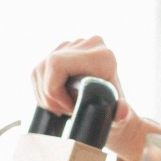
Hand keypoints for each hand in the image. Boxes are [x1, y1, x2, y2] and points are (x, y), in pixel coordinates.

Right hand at [32, 35, 150, 160]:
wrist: (110, 103)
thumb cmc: (112, 110)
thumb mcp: (119, 116)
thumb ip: (122, 114)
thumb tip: (121, 112)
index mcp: (101, 56)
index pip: (57, 64)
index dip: (54, 89)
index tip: (69, 107)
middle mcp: (88, 44)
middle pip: (47, 66)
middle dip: (49, 95)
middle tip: (63, 111)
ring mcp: (72, 45)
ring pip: (39, 69)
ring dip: (44, 94)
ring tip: (61, 107)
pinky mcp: (61, 50)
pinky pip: (38, 70)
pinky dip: (41, 89)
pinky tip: (55, 99)